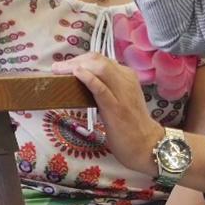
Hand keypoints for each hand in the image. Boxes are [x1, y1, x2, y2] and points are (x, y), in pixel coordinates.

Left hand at [52, 52, 163, 174]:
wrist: (147, 145)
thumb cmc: (130, 124)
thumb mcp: (119, 98)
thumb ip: (105, 86)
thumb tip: (80, 80)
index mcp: (126, 76)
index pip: (100, 59)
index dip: (79, 59)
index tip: (64, 65)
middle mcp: (125, 80)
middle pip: (97, 60)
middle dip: (74, 60)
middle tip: (57, 68)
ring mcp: (122, 93)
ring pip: (100, 69)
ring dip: (75, 66)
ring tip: (59, 70)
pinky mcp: (116, 108)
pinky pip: (102, 89)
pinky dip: (88, 79)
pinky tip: (77, 74)